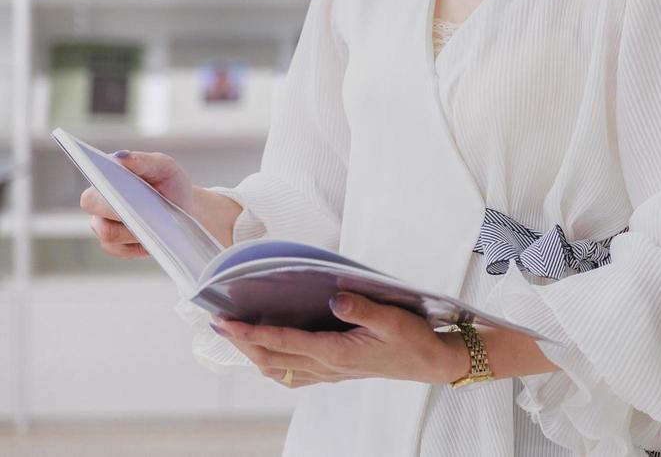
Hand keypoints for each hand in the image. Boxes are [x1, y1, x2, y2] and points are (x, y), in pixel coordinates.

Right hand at [80, 151, 192, 258]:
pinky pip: (121, 249)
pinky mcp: (116, 247)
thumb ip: (144, 161)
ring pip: (108, 233)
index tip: (111, 183)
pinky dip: (140, 244)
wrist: (184, 210)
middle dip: (117, 208)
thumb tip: (121, 156)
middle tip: (140, 207)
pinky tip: (153, 237)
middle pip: (94, 209)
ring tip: (154, 223)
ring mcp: (105, 227)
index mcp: (106, 180)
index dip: (100, 182)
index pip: (94, 181)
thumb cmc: (170, 184)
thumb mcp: (165, 168)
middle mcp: (99, 204)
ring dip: (133, 228)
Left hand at [210, 293, 556, 387]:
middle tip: (217, 323)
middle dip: (241, 342)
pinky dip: (273, 362)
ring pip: (278, 370)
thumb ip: (363, 308)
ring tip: (235, 335)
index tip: (225, 320)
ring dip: (253, 354)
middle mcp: (328, 367)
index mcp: (337, 352)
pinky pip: (293, 374)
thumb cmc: (416, 339)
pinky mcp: (336, 372)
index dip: (249, 332)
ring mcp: (330, 373)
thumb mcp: (394, 318)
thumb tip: (335, 296)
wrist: (434, 362)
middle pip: (270, 358)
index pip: (282, 342)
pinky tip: (269, 351)